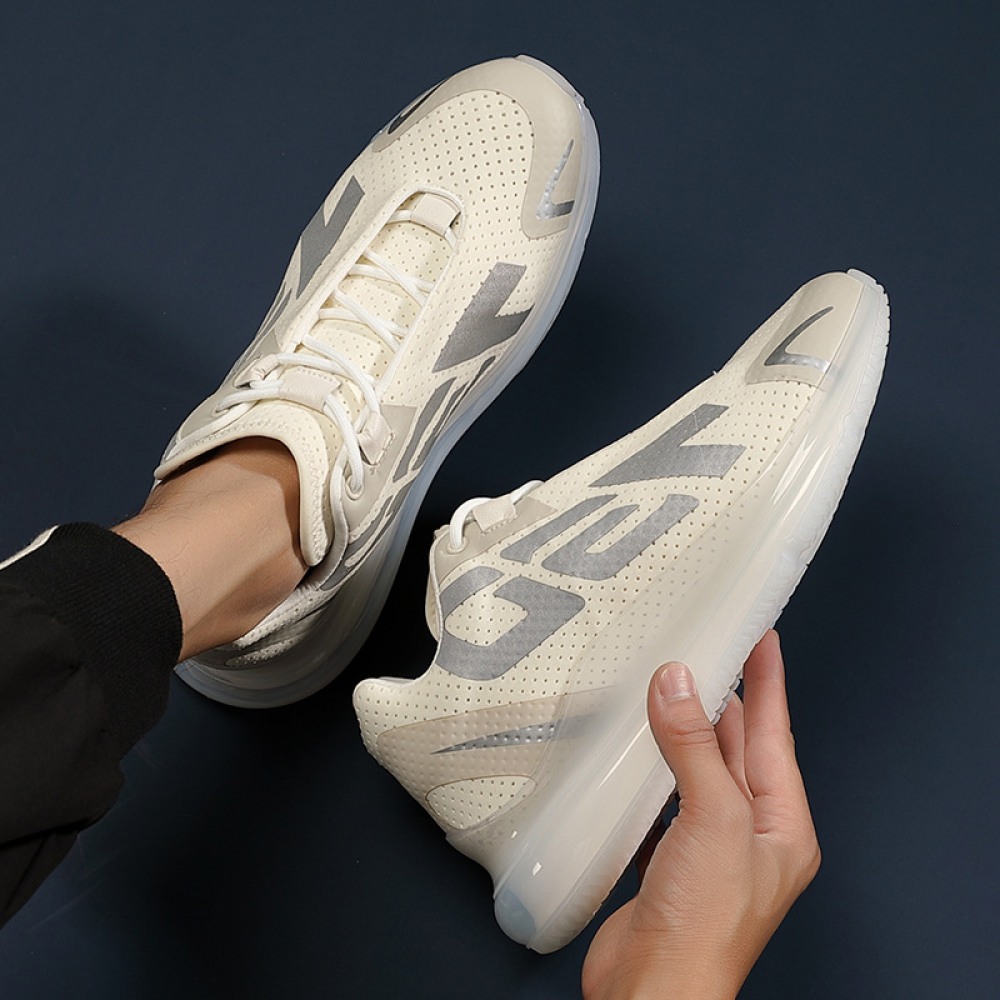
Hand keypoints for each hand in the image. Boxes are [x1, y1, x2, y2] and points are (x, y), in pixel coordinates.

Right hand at [582, 631, 820, 998]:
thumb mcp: (712, 821)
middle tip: (704, 652)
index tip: (762, 639)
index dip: (768, 682)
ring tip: (666, 691)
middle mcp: (748, 836)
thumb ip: (694, 748)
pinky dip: (647, 773)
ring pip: (694, 773)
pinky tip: (632, 757)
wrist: (652, 991)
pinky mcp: (665, 861)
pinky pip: (660, 801)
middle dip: (720, 700)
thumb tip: (679, 686)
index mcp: (780, 827)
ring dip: (679, 733)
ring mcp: (705, 850)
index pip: (773, 734)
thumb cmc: (704, 930)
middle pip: (734, 749)